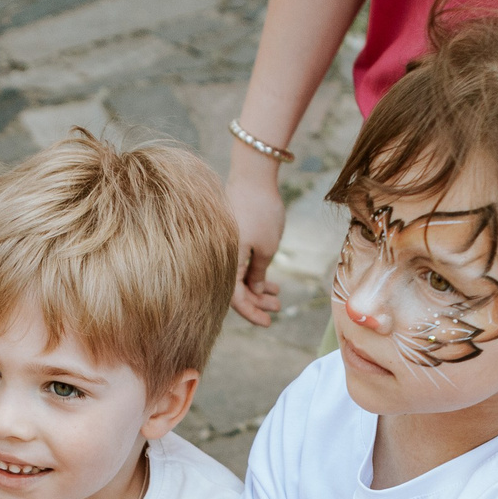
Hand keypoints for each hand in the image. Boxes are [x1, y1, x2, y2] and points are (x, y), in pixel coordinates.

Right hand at [225, 160, 287, 327]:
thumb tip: (254, 292)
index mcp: (225, 262)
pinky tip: (269, 280)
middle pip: (235, 289)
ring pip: (237, 276)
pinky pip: (238, 262)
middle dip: (257, 301)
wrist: (252, 174)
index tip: (268, 323)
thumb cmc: (260, 210)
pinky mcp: (228, 237)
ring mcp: (223, 247)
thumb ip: (258, 273)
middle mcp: (219, 257)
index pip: (235, 299)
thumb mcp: (266, 247)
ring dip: (257, 288)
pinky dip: (252, 272)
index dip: (252, 313)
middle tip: (278, 307)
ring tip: (278, 295)